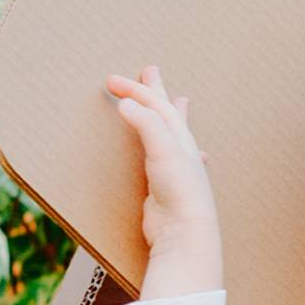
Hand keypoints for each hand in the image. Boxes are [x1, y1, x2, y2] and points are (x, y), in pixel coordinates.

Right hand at [103, 65, 224, 297]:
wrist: (184, 233)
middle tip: (151, 71)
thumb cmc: (180, 191)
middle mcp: (181, 150)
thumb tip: (126, 104)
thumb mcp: (162, 150)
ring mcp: (175, 169)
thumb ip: (145, 124)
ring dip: (169, 117)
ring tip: (178, 103)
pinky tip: (193, 154)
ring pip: (171, 134)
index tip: (111, 81)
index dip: (134, 91)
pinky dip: (170, 149)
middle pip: (168, 113)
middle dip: (158, 92)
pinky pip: (165, 160)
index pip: (155, 106)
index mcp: (181, 138)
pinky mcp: (165, 188)